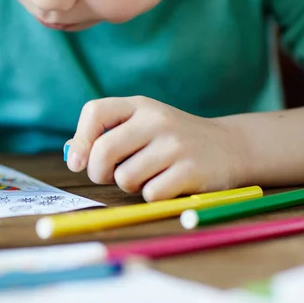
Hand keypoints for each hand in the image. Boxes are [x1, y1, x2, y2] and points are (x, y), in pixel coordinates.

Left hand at [64, 96, 245, 201]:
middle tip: (111, 176)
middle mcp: (157, 120)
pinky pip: (150, 194)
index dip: (80, 139)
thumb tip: (73, 155)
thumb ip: (106, 136)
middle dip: (99, 172)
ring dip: (130, 186)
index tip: (79, 162)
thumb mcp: (141, 127)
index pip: (95, 111)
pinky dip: (152, 196)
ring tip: (148, 176)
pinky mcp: (192, 171)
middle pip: (104, 151)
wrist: (230, 147)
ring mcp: (176, 145)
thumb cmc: (172, 141)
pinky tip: (167, 185)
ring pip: (125, 177)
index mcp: (139, 106)